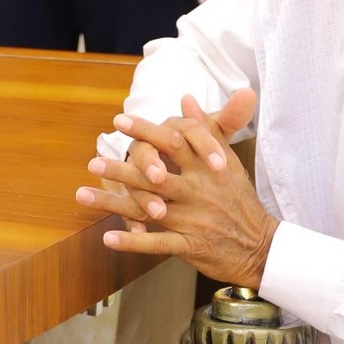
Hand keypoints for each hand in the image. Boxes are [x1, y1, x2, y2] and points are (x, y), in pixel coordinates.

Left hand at [76, 94, 275, 287]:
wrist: (262, 245)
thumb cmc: (239, 199)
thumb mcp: (227, 160)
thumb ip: (205, 128)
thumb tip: (186, 98)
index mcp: (206, 167)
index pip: (173, 143)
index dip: (146, 132)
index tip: (119, 120)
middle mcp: (197, 190)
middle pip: (155, 176)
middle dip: (123, 168)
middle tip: (93, 162)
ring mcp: (192, 219)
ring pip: (148, 208)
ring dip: (114, 203)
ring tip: (82, 194)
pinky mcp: (190, 245)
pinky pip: (157, 243)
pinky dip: (133, 240)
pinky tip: (107, 238)